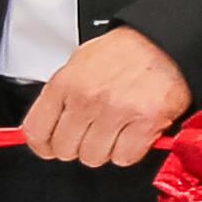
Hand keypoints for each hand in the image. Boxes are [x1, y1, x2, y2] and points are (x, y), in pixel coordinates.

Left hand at [22, 25, 191, 171]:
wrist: (165, 43)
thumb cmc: (125, 52)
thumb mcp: (80, 63)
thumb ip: (62, 94)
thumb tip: (49, 123)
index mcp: (66, 83)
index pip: (36, 131)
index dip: (43, 146)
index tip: (50, 147)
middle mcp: (87, 98)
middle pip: (65, 150)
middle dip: (79, 146)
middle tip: (92, 133)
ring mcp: (116, 112)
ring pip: (94, 157)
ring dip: (105, 149)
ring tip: (116, 130)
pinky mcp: (145, 123)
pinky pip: (125, 157)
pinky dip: (129, 151)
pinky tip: (133, 134)